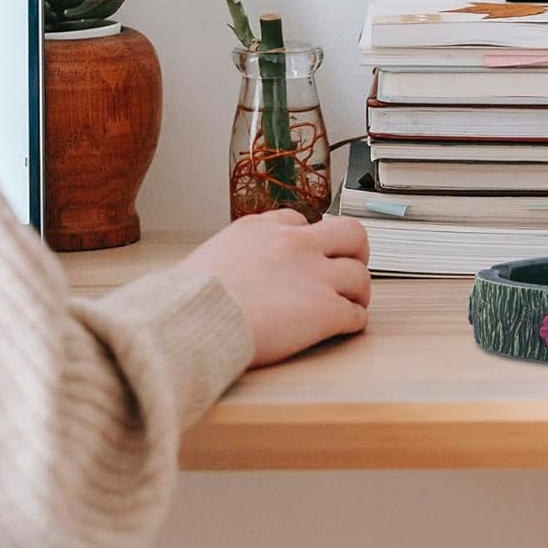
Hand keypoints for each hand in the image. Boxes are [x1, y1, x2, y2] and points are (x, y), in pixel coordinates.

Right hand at [178, 210, 370, 366]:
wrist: (192, 320)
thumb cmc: (188, 299)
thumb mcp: (211, 255)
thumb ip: (239, 252)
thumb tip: (241, 267)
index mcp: (264, 229)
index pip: (301, 221)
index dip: (309, 239)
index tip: (309, 252)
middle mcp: (296, 245)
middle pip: (351, 234)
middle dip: (356, 251)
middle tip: (351, 265)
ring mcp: (315, 276)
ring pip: (360, 275)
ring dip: (357, 291)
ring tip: (351, 302)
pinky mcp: (325, 310)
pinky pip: (355, 313)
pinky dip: (354, 320)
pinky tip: (345, 326)